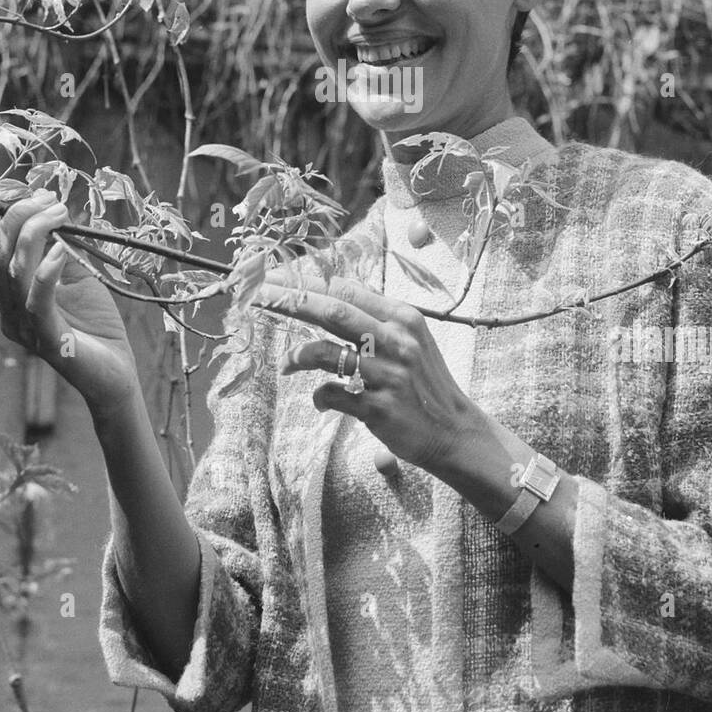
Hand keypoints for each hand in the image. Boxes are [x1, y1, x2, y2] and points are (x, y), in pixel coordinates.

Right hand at [0, 186, 138, 418]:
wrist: (115, 374)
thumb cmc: (95, 325)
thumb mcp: (76, 277)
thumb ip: (57, 249)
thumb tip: (50, 214)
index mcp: (9, 294)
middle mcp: (8, 310)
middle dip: (16, 216)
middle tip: (48, 197)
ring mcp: (25, 326)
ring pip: (13, 270)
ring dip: (35, 232)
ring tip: (59, 210)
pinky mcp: (49, 339)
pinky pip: (39, 299)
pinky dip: (48, 270)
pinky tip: (61, 250)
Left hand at [257, 265, 482, 474]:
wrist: (455, 432)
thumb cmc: (425, 383)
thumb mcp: (411, 340)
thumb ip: (377, 317)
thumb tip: (332, 291)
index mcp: (402, 317)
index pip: (346, 289)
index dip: (306, 283)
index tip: (276, 279)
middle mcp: (396, 340)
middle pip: (331, 310)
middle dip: (288, 300)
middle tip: (256, 296)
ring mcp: (387, 374)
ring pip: (324, 352)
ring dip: (295, 355)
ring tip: (285, 364)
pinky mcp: (378, 408)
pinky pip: (331, 394)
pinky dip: (318, 397)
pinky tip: (321, 402)